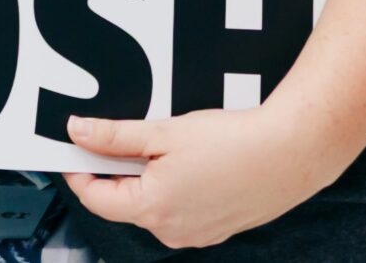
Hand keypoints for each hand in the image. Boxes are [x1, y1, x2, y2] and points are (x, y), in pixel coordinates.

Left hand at [64, 108, 335, 249]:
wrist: (290, 154)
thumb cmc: (234, 144)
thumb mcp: (164, 131)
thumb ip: (115, 137)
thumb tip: (78, 133)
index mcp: (152, 209)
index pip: (94, 197)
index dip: (79, 170)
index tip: (75, 147)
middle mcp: (170, 231)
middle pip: (122, 202)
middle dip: (116, 171)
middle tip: (124, 136)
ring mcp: (194, 234)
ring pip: (152, 206)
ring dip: (147, 179)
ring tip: (167, 146)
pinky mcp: (213, 229)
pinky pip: (178, 210)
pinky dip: (173, 188)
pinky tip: (191, 162)